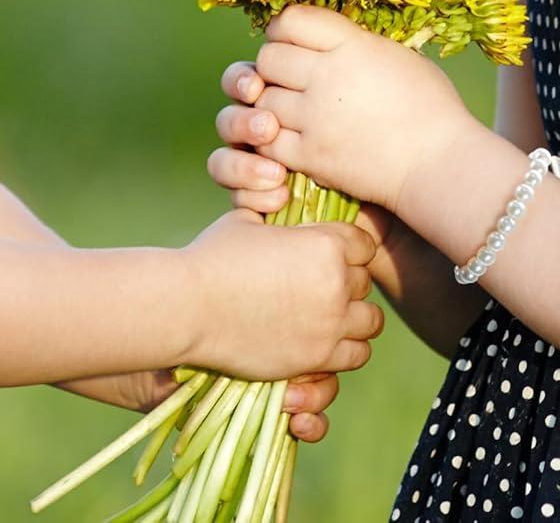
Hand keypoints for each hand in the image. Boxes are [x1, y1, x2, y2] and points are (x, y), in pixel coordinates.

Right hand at [181, 210, 381, 381]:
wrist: (190, 307)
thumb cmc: (214, 256)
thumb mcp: (249, 219)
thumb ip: (281, 217)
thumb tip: (287, 201)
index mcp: (325, 244)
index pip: (364, 243)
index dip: (347, 246)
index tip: (330, 252)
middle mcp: (336, 284)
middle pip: (365, 281)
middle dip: (346, 280)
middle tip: (320, 283)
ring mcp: (330, 324)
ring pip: (370, 320)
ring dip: (353, 315)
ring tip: (328, 313)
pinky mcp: (318, 358)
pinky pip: (357, 353)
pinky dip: (346, 346)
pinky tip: (323, 338)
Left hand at [239, 5, 475, 211]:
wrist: (440, 164)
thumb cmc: (431, 107)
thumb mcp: (398, 55)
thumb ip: (356, 44)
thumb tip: (323, 39)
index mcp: (352, 45)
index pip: (291, 20)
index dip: (283, 29)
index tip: (290, 41)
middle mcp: (327, 75)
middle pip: (269, 57)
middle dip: (273, 65)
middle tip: (287, 77)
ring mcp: (315, 117)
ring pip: (262, 99)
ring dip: (271, 102)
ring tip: (291, 109)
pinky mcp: (311, 156)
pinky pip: (267, 140)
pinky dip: (271, 138)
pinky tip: (289, 137)